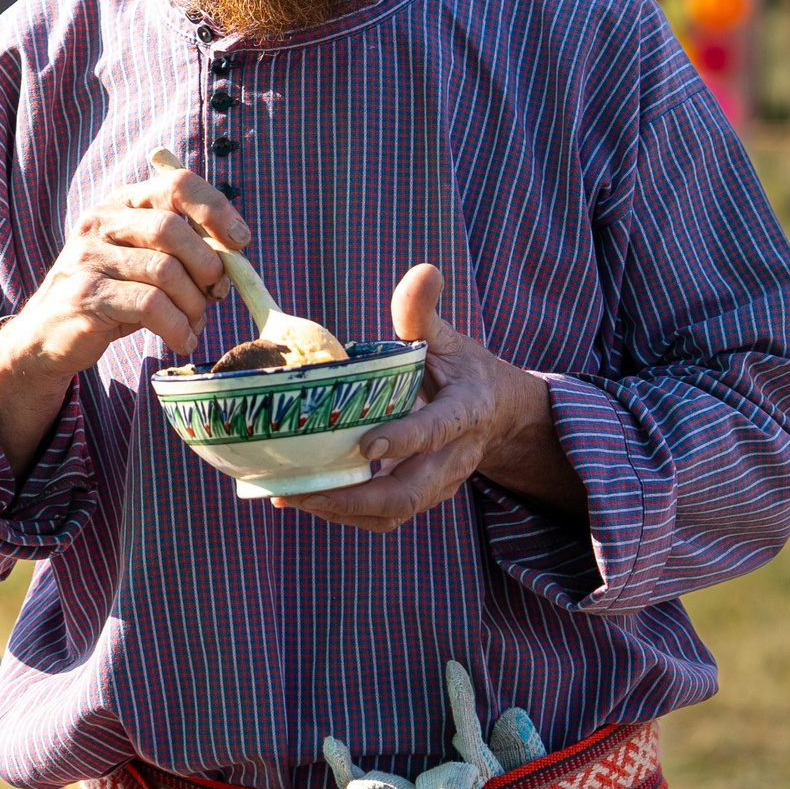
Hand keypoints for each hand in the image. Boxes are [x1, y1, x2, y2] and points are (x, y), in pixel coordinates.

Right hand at [0, 156, 248, 382]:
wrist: (46, 334)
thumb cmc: (109, 295)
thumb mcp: (141, 260)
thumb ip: (180, 250)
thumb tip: (234, 260)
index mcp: (121, 203)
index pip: (177, 185)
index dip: (216, 209)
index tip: (240, 241)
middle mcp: (101, 222)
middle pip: (172, 229)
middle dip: (208, 265)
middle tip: (217, 293)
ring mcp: (89, 258)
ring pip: (166, 272)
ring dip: (194, 304)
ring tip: (195, 324)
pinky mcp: (86, 297)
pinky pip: (151, 306)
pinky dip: (178, 327)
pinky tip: (182, 340)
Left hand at [277, 265, 578, 533]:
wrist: (498, 415)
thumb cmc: (465, 371)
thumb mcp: (451, 340)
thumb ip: (426, 313)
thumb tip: (424, 271)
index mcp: (464, 412)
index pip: (436, 431)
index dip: (405, 440)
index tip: (366, 444)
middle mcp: (453, 457)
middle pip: (408, 494)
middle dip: (352, 498)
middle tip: (301, 488)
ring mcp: (439, 485)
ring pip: (392, 512)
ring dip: (340, 510)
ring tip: (290, 494)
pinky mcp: (422, 498)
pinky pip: (385, 517)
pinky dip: (345, 513)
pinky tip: (306, 496)